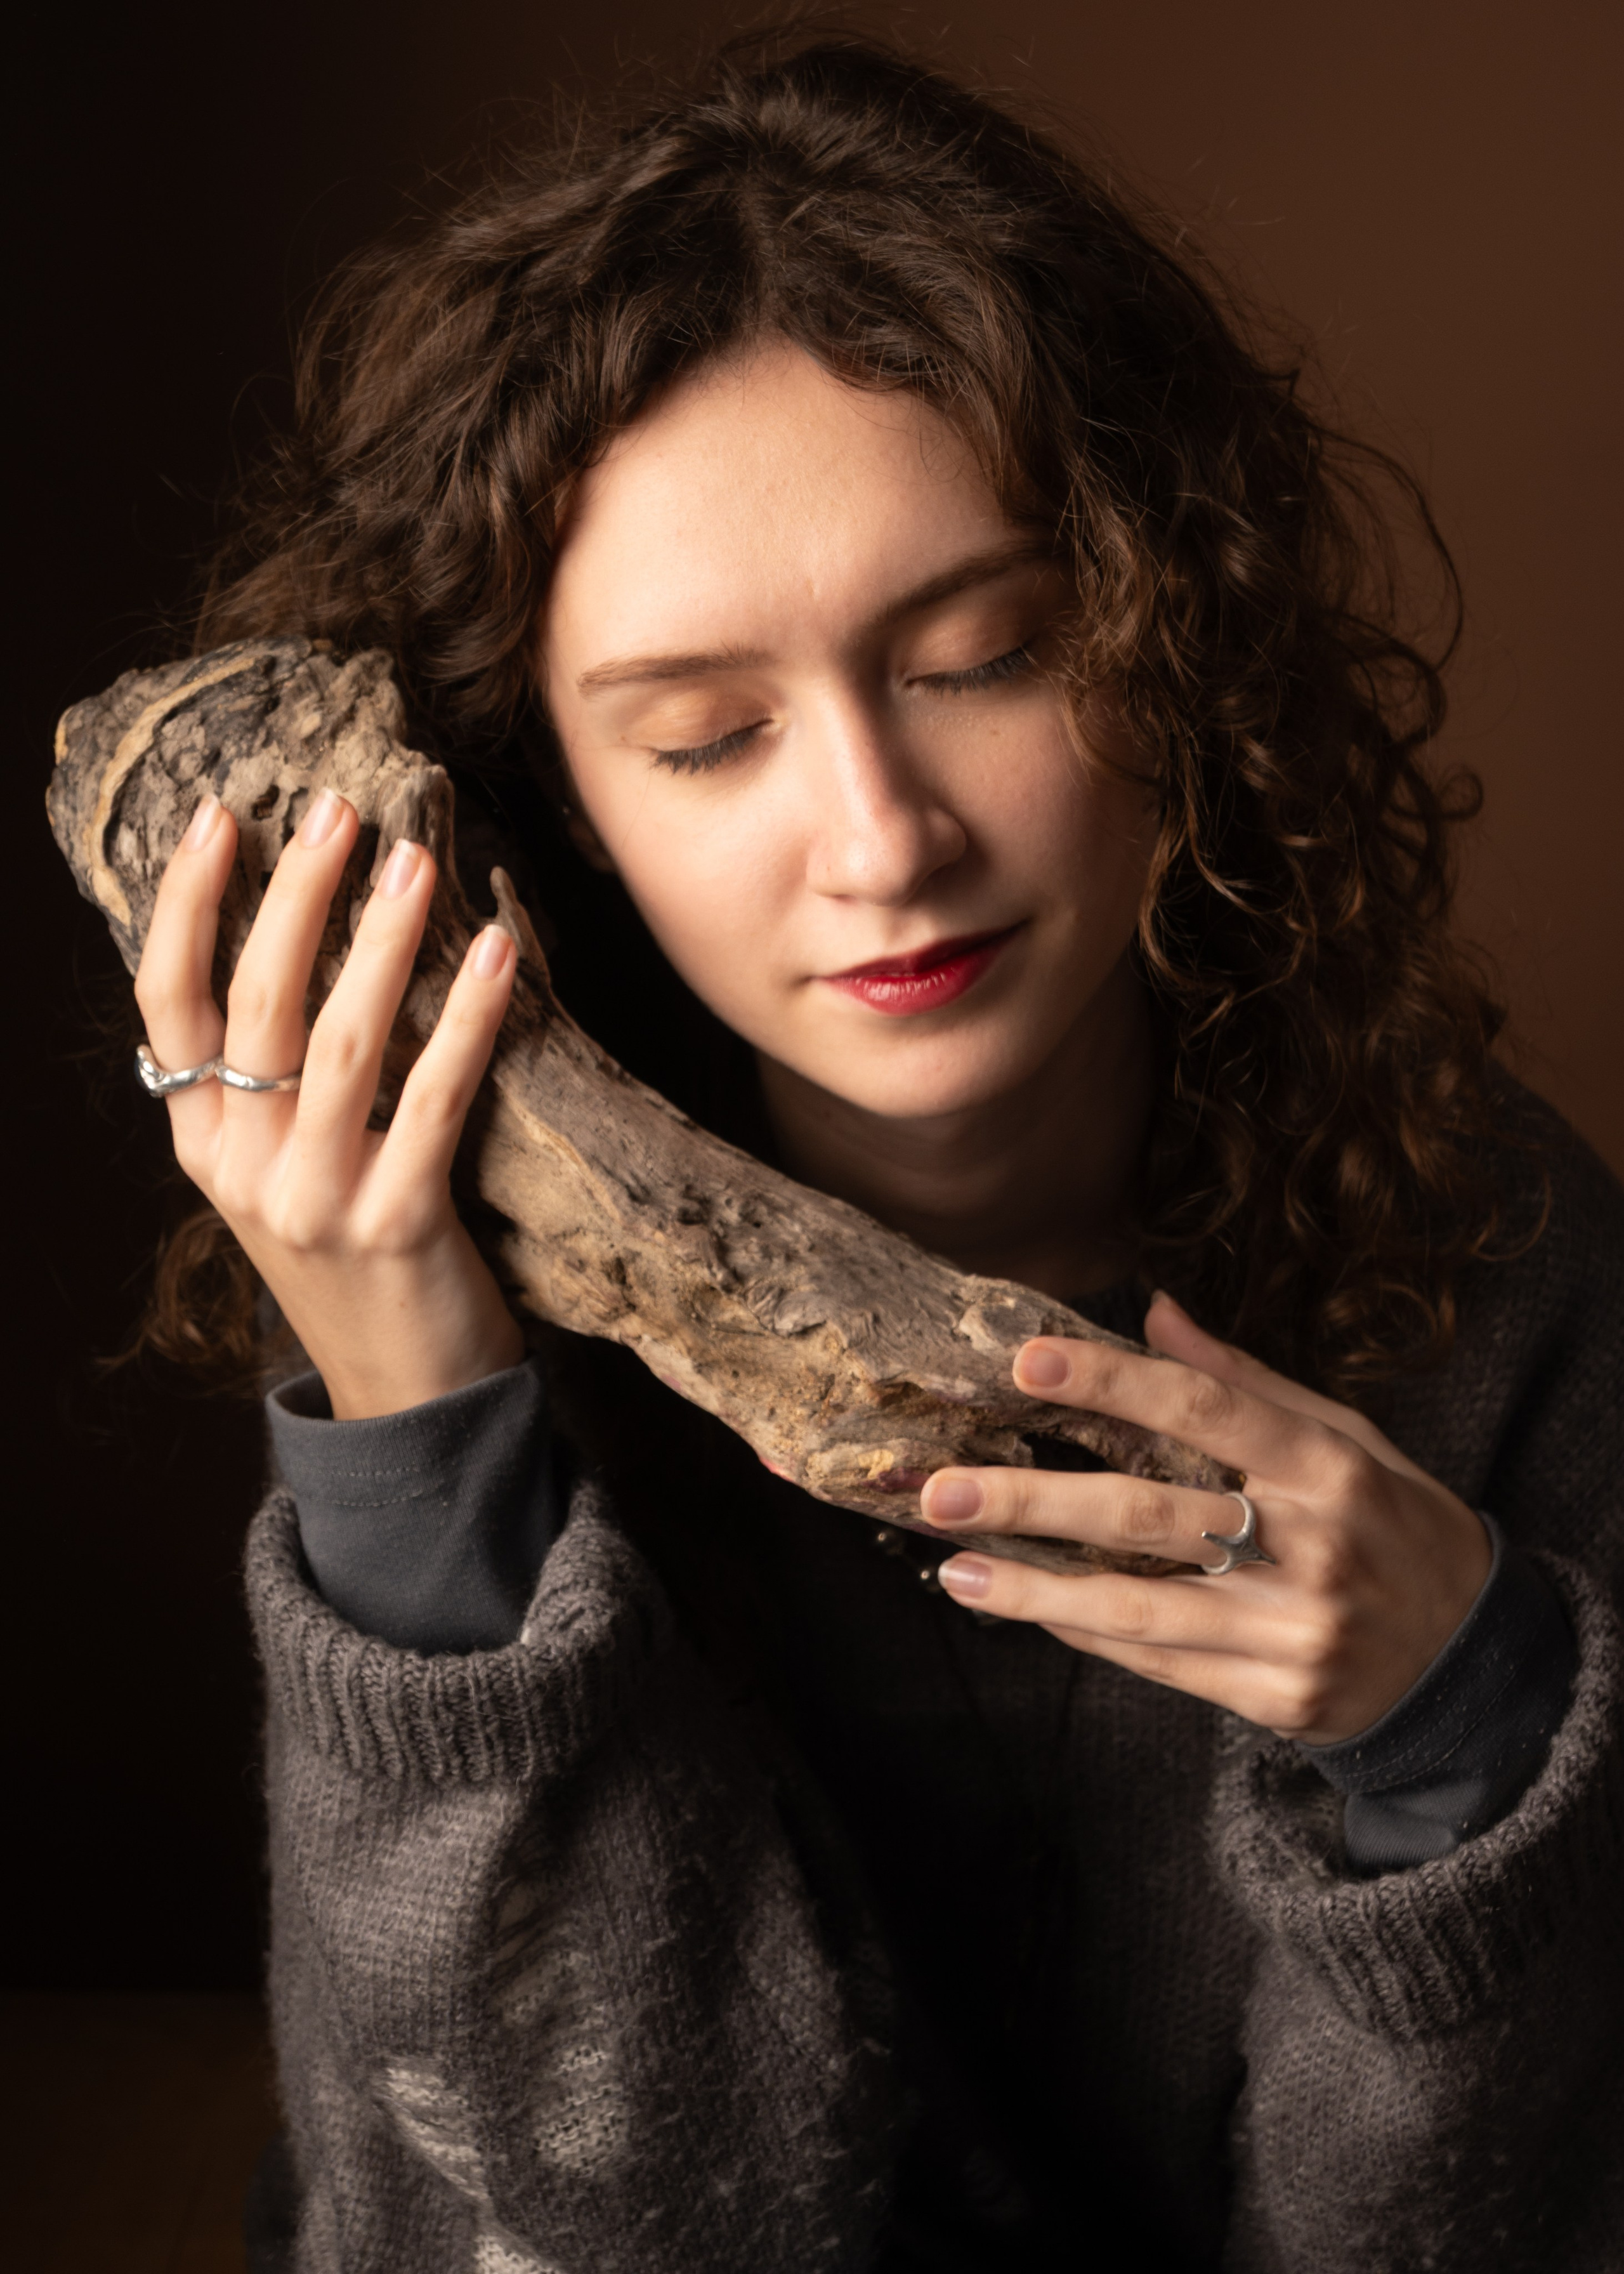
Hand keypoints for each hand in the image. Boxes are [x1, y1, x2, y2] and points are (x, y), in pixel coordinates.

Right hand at [133, 788, 524, 1416]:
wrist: (407, 1401)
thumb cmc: (361, 1263)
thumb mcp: (288, 1175)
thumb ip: (277, 1087)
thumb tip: (305, 950)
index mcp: (205, 1144)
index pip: (170, 1005)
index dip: (189, 905)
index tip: (220, 817)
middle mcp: (242, 1168)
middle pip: (256, 1004)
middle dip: (296, 895)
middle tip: (340, 809)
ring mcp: (314, 1201)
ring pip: (340, 1042)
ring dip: (381, 939)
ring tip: (416, 859)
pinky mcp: (396, 1226)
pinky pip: (435, 1099)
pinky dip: (467, 1019)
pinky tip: (499, 953)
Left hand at [918, 1293, 1491, 1742]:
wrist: (1469, 1661)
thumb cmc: (1391, 1524)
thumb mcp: (1345, 1438)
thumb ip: (1245, 1381)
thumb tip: (1156, 1314)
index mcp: (1329, 1467)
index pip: (1208, 1410)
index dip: (1114, 1382)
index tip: (1028, 1362)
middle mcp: (1311, 1548)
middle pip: (1151, 1515)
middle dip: (1035, 1501)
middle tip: (941, 1489)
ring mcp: (1291, 1631)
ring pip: (1138, 1604)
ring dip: (1032, 1589)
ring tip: (953, 1567)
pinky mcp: (1274, 1697)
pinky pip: (1158, 1661)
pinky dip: (1085, 1631)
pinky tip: (1025, 1605)